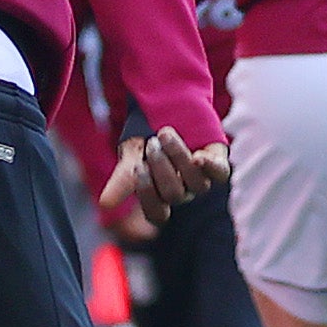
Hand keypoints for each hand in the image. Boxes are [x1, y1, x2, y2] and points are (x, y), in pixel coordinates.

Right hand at [98, 131, 230, 230]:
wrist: (168, 112)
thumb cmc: (146, 140)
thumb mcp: (132, 155)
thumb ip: (123, 179)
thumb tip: (105, 204)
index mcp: (160, 197)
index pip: (157, 213)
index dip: (148, 194)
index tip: (138, 167)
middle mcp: (183, 192)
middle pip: (174, 195)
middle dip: (161, 167)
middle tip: (151, 143)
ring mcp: (201, 179)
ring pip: (196, 183)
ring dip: (179, 157)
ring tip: (164, 134)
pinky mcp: (217, 163)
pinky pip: (221, 174)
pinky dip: (210, 167)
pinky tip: (199, 157)